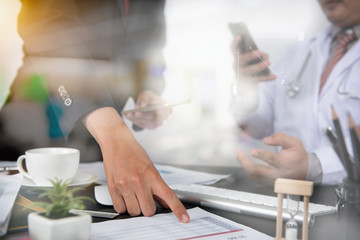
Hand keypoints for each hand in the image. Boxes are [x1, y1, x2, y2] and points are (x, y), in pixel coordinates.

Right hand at [83, 107, 189, 222]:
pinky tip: (125, 196)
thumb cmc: (134, 152)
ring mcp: (125, 186)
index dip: (178, 209)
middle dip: (148, 208)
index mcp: (152, 175)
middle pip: (149, 211)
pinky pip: (120, 209)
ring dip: (135, 207)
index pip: (169, 196)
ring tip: (133, 194)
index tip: (184, 218)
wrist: (117, 142)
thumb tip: (164, 202)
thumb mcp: (150, 168)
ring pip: (134, 212)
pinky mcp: (113, 188)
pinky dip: (123, 206)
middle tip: (145, 198)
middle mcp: (139, 182)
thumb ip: (157, 186)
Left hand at [125, 90, 171, 129]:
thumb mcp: (147, 94)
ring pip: (148, 123)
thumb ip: (145, 98)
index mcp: (165, 106)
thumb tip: (142, 106)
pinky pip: (143, 125)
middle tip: (134, 114)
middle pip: (155, 119)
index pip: (162, 110)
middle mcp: (164, 116)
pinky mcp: (152, 126)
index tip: (145, 112)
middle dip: (143, 116)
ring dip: (137, 119)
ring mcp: (158, 123)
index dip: (156, 111)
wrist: (148, 103)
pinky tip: (128, 116)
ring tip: (128, 114)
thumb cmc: (149, 98)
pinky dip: (135, 121)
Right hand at [230, 36, 276, 81]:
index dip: (235, 43)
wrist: (245, 85)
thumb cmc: (249, 67)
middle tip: (259, 52)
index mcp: (237, 58)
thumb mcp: (249, 59)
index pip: (233, 49)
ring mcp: (243, 75)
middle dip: (250, 56)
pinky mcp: (249, 83)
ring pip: (250, 71)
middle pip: (241, 60)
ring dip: (259, 66)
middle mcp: (237, 67)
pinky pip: (259, 80)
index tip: (240, 36)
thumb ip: (254, 54)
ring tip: (268, 62)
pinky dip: (267, 78)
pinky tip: (274, 76)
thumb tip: (263, 55)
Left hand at [236, 133, 307, 184]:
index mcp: (286, 164)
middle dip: (246, 163)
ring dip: (244, 165)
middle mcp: (278, 174)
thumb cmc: (298, 156)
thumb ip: (281, 138)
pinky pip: (255, 178)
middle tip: (239, 153)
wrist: (304, 171)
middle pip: (259, 172)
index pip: (273, 160)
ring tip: (239, 155)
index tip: (252, 151)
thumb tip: (266, 140)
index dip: (262, 155)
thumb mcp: (295, 143)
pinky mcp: (268, 182)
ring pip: (255, 176)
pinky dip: (248, 170)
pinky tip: (244, 162)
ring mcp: (273, 180)